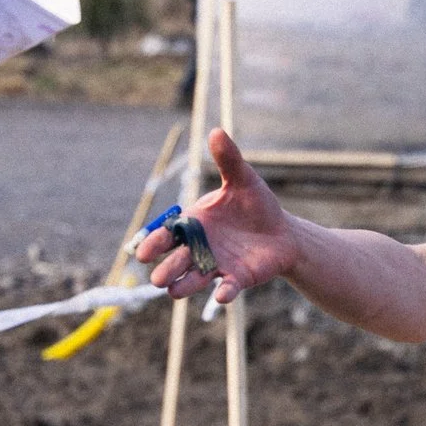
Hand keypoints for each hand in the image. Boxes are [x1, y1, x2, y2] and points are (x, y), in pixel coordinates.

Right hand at [132, 130, 299, 306]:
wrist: (282, 231)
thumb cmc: (257, 205)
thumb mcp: (244, 179)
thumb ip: (228, 160)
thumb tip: (217, 131)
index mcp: (194, 224)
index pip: (167, 235)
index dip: (154, 243)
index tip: (143, 252)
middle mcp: (199, 248)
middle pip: (176, 261)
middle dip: (166, 269)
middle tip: (158, 277)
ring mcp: (216, 265)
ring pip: (193, 279)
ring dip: (183, 285)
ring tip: (173, 291)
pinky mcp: (237, 279)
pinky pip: (228, 288)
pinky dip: (224, 292)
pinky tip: (222, 294)